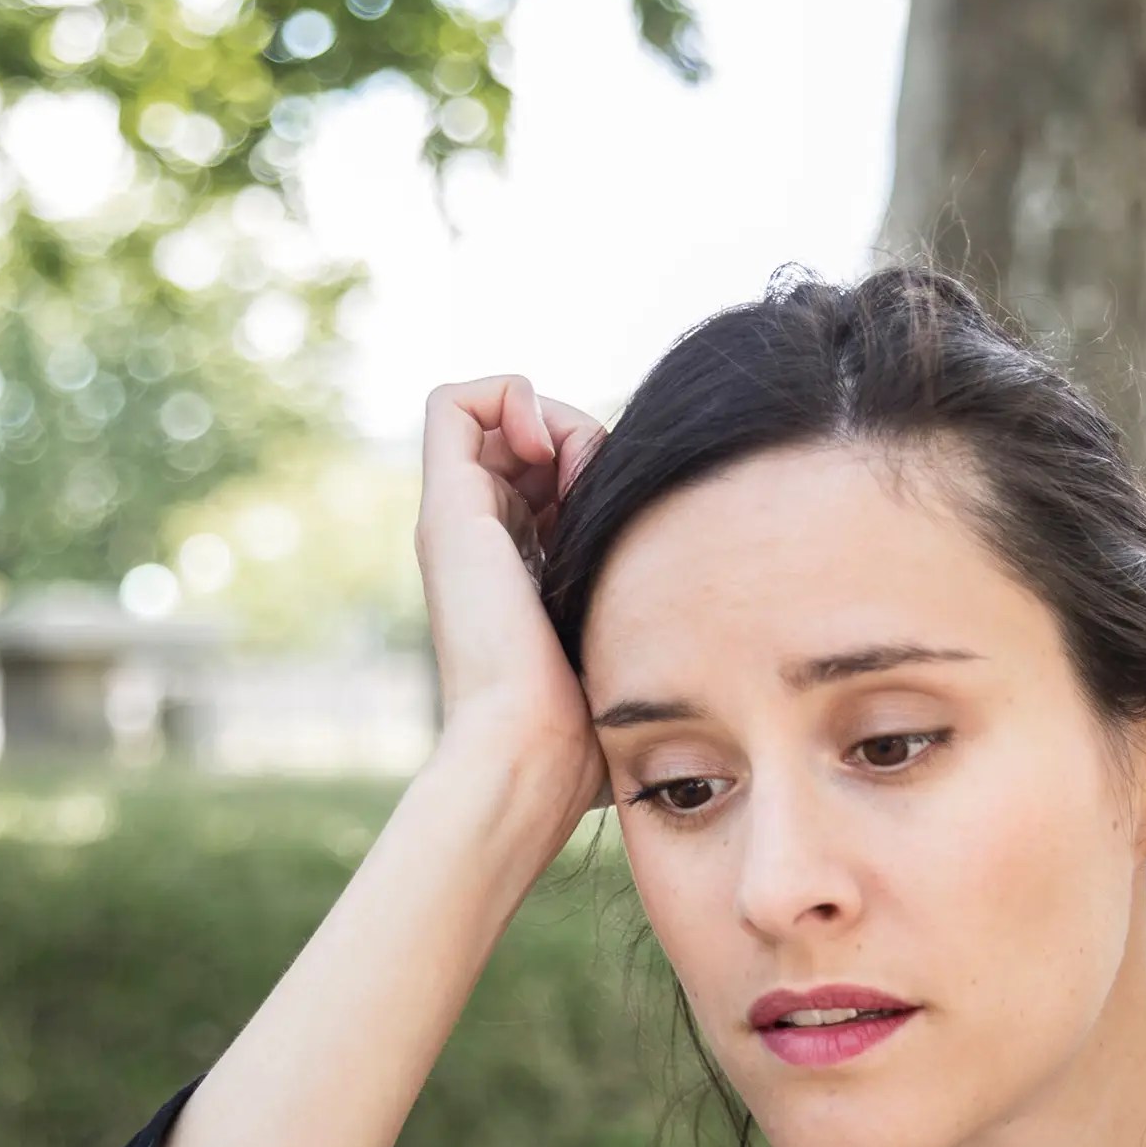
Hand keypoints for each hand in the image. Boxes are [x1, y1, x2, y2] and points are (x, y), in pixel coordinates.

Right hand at [416, 373, 608, 840]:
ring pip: (497, 415)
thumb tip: (701, 567)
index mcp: (520, 569)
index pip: (552, 479)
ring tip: (578, 468)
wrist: (530, 749)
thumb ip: (640, 599)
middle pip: (527, 439)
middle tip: (600, 488)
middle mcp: (480, 539)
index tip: (618, 511)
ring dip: (552, 417)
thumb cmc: (587, 724)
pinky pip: (451, 402)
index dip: (593, 468)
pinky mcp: (444, 507)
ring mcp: (457, 521)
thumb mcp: (625, 637)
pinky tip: (548, 447)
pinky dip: (507, 397)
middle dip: (577, 439)